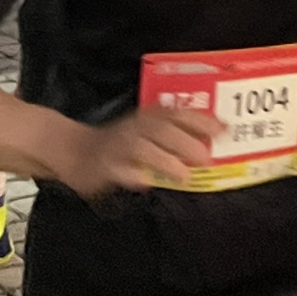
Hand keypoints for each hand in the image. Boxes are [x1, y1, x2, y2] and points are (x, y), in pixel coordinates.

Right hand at [56, 104, 221, 197]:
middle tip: (207, 158)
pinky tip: (145, 183)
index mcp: (147, 117)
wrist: (72, 150)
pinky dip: (132, 176)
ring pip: (141, 148)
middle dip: (186, 142)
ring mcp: (117, 146)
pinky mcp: (101, 166)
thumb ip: (173, 136)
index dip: (201, 119)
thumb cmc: (118, 143)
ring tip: (183, 176)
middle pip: (161, 129)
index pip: (177, 112)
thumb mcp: (145, 132)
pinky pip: (119, 170)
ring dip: (165, 161)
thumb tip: (211, 145)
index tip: (224, 129)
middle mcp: (134, 127)